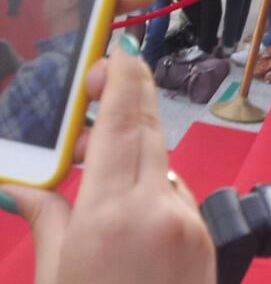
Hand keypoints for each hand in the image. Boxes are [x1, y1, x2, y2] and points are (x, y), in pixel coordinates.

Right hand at [3, 0, 212, 283]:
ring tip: (97, 162)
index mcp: (110, 214)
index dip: (124, 82)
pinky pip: (175, 198)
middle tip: (111, 76)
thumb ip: (47, 218)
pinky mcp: (203, 238)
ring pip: (161, 166)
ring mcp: (187, 223)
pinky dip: (152, 192)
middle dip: (132, 100)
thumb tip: (22, 186)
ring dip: (136, 154)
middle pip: (148, 132)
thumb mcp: (54, 273)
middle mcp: (157, 209)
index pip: (123, 125)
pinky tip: (126, 213)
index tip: (116, 55)